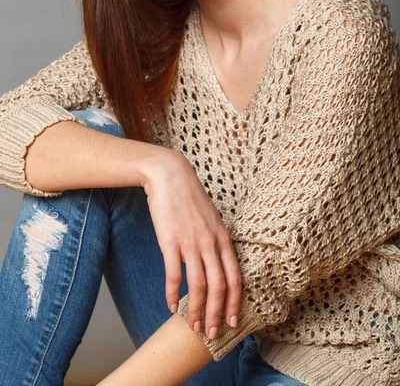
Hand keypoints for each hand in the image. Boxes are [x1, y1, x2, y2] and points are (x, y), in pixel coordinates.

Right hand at [142, 149, 242, 338]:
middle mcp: (210, 243)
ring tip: (191, 326)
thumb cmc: (190, 198)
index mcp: (223, 238)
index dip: (234, 303)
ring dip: (195, 310)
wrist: (170, 176)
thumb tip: (218, 264)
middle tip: (212, 334)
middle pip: (218, 287)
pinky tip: (169, 305)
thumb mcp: (212, 218)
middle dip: (215, 314)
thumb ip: (216, 241)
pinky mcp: (170, 242)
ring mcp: (191, 243)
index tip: (232, 322)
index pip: (235, 278)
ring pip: (197, 286)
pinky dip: (172, 294)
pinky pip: (173, 275)